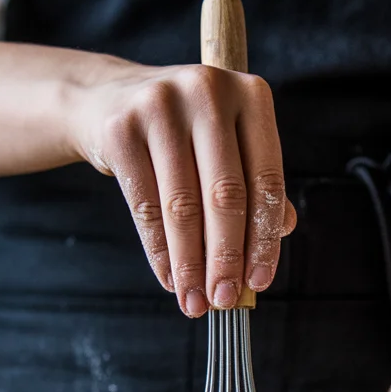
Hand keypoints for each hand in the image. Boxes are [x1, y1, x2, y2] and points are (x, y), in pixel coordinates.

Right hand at [73, 58, 297, 315]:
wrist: (108, 100)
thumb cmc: (183, 132)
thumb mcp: (227, 146)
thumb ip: (257, 184)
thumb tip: (282, 233)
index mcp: (250, 94)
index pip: (267, 178)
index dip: (265, 238)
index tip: (259, 283)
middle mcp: (208, 91)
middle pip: (225, 194)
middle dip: (226, 258)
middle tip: (225, 300)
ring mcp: (160, 105)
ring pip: (182, 206)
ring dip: (190, 264)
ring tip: (195, 301)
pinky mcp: (121, 128)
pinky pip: (145, 206)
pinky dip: (159, 252)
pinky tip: (169, 278)